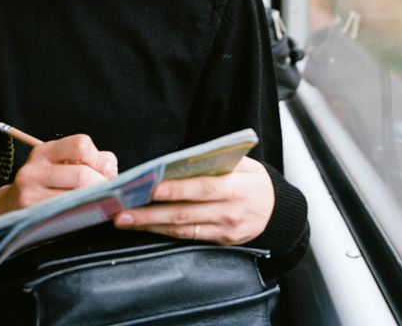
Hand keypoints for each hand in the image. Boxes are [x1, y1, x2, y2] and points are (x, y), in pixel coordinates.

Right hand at [0, 134, 117, 218]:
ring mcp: (29, 195)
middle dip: (102, 185)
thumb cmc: (47, 182)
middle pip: (81, 174)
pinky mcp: (30, 216)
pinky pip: (65, 215)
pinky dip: (82, 214)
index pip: (80, 144)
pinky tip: (86, 213)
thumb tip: (110, 169)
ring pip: (75, 197)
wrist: (11, 206)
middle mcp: (34, 170)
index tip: (107, 171)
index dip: (99, 159)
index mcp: (45, 151)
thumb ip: (93, 160)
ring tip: (101, 202)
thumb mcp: (63, 162)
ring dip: (95, 201)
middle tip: (110, 192)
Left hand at [113, 156, 274, 244]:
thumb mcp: (245, 165)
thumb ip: (217, 161)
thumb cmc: (256, 181)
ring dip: (150, 225)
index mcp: (236, 188)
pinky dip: (164, 232)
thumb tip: (182, 159)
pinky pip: (187, 237)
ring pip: (181, 229)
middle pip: (184, 213)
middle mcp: (228, 212)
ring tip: (125, 220)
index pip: (202, 188)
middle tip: (124, 211)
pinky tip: (146, 227)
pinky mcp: (218, 242)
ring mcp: (223, 230)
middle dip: (150, 213)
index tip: (152, 188)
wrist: (278, 211)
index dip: (177, 190)